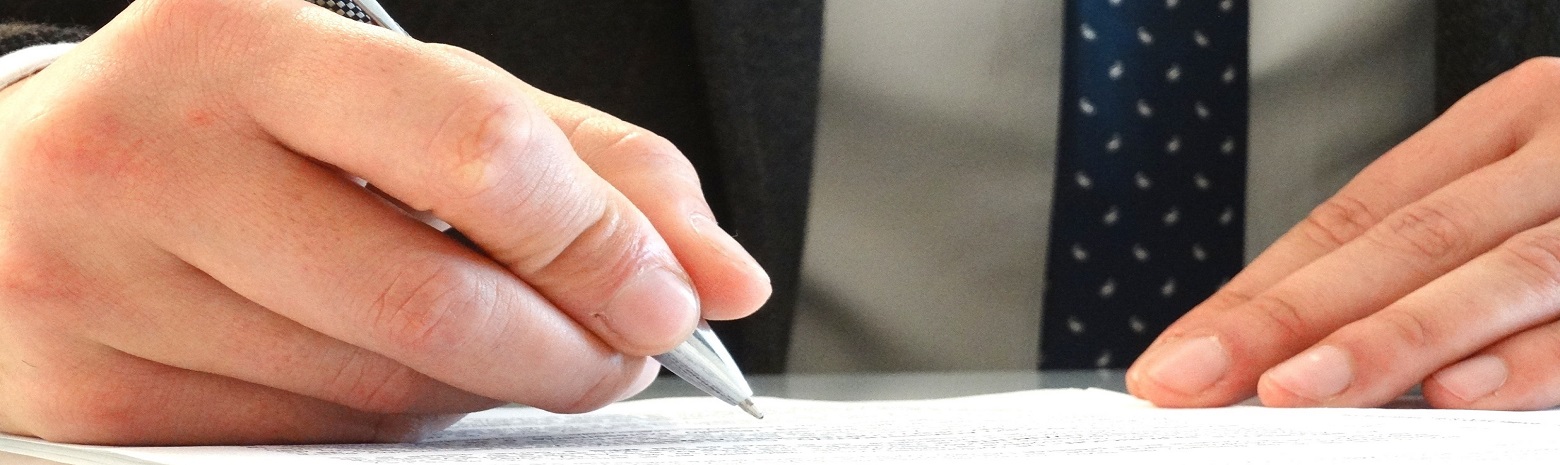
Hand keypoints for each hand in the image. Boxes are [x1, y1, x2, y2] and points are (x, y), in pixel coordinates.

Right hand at [0, 0, 769, 444]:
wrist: (18, 182)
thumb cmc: (240, 125)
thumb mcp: (401, 97)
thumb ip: (575, 162)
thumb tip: (718, 269)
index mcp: (243, 38)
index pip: (477, 151)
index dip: (604, 241)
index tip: (677, 293)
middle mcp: (151, 152)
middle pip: (435, 302)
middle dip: (571, 348)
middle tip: (620, 347)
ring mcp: (101, 285)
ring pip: (383, 393)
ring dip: (488, 386)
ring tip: (500, 343)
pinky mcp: (93, 399)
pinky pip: (313, 444)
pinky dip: (393, 421)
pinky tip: (387, 368)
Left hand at [1127, 58, 1559, 410]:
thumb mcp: (1518, 197)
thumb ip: (1426, 261)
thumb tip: (1284, 354)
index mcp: (1502, 126)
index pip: (1353, 218)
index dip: (1258, 296)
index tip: (1176, 360)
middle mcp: (1552, 156)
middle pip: (1405, 241)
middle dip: (1289, 321)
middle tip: (1198, 381)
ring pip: (1495, 275)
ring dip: (1389, 341)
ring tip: (1294, 393)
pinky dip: (1530, 361)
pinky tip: (1455, 395)